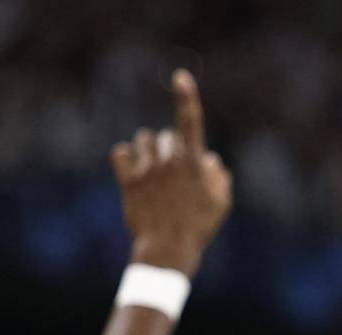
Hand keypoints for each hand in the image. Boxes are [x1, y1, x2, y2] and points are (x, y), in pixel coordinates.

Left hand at [109, 69, 232, 277]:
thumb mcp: (221, 205)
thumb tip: (210, 160)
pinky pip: (120, 153)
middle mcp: (169, 161)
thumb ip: (220, 177)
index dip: (187, 98)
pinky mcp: (128, 181)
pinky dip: (126, 159)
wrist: (167, 250)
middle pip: (165, 135)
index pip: (190, 123)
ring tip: (153, 173)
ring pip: (142, 140)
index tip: (180, 77)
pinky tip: (133, 173)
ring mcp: (147, 170)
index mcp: (194, 164)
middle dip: (170, 148)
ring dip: (148, 150)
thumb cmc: (199, 228)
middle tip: (174, 175)